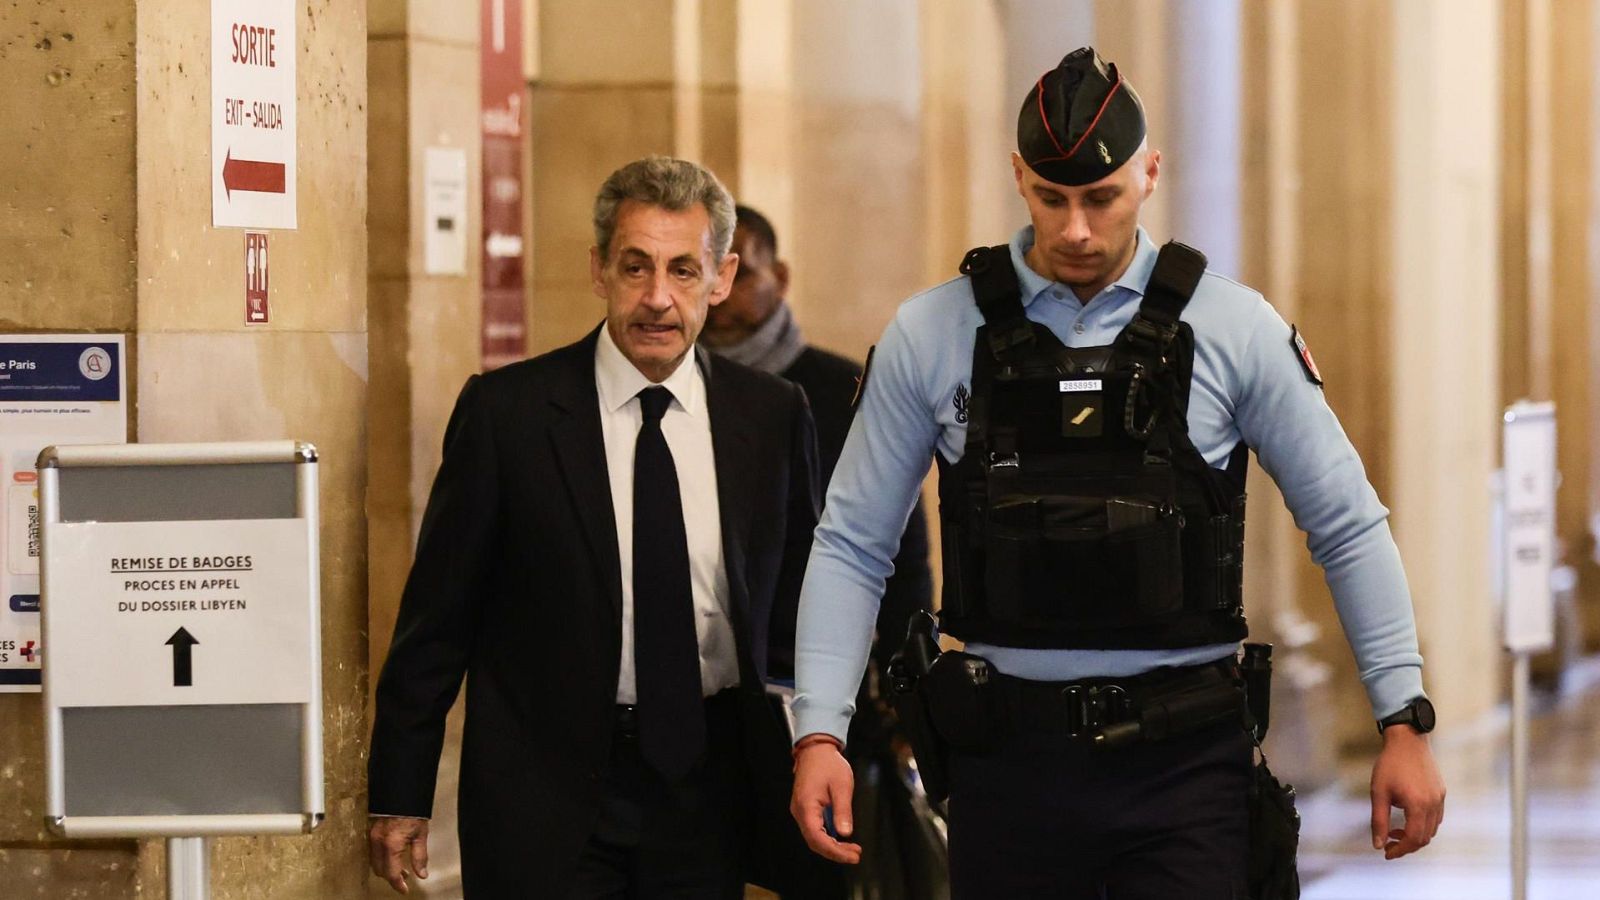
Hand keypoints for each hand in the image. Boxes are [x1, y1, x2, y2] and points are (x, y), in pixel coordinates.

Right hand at [368, 816, 429, 893]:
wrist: (401, 792)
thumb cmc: (413, 812)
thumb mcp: (421, 835)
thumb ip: (420, 857)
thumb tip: (422, 874)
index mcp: (391, 845)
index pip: (391, 873)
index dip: (398, 884)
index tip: (404, 889)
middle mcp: (378, 843)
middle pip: (380, 870)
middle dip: (391, 877)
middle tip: (405, 877)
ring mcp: (372, 837)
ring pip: (374, 862)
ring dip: (386, 868)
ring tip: (401, 867)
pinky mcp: (371, 832)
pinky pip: (372, 852)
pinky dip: (381, 858)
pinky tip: (392, 855)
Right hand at [790, 738, 862, 863]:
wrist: (816, 750)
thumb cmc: (828, 764)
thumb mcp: (842, 786)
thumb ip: (843, 810)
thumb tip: (845, 832)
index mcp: (806, 806)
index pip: (817, 838)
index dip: (835, 851)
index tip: (851, 856)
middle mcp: (800, 811)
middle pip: (815, 842)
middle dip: (835, 852)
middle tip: (854, 855)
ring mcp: (801, 810)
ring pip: (814, 837)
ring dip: (833, 845)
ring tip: (852, 848)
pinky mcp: (806, 809)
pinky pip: (815, 828)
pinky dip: (829, 836)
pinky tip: (842, 837)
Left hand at [1369, 726, 1445, 858]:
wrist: (1407, 739)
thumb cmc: (1390, 764)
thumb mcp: (1378, 792)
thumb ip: (1379, 820)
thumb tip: (1377, 844)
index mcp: (1418, 805)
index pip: (1414, 839)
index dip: (1400, 850)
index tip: (1386, 852)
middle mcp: (1434, 804)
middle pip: (1425, 837)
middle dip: (1407, 845)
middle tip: (1388, 843)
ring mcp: (1440, 798)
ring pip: (1432, 829)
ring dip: (1415, 835)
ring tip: (1395, 830)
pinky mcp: (1441, 792)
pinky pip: (1436, 817)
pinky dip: (1423, 824)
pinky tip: (1407, 817)